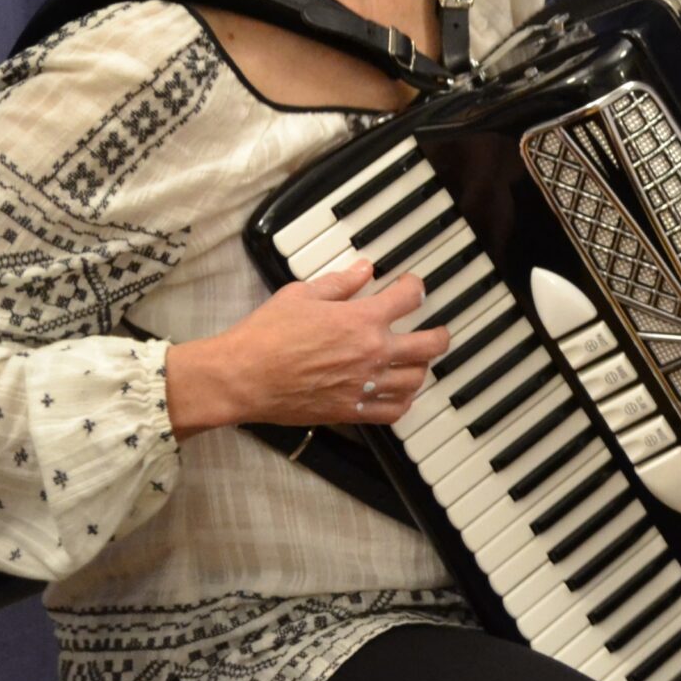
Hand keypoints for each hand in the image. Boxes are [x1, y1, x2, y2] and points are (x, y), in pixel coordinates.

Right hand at [167, 260, 451, 436]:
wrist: (240, 377)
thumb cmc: (265, 334)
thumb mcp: (301, 295)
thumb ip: (340, 282)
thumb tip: (364, 269)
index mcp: (362, 319)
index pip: (410, 297)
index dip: (414, 286)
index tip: (410, 286)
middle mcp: (371, 353)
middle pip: (429, 344)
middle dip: (440, 335)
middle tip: (438, 331)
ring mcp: (363, 385)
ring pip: (415, 379)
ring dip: (421, 368)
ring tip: (416, 362)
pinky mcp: (349, 411)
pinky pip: (393, 412)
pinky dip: (403, 402)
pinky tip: (399, 394)